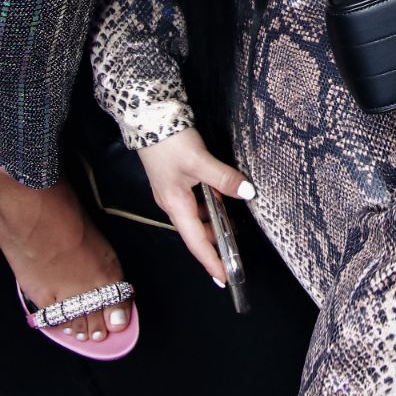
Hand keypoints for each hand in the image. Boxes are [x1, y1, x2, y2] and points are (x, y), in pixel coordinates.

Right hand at [137, 126, 255, 285]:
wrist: (148, 118)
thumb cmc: (170, 142)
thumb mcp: (200, 161)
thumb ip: (224, 178)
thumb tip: (247, 193)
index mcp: (175, 205)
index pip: (196, 242)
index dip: (211, 261)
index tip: (224, 277)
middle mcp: (172, 204)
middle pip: (196, 232)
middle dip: (215, 243)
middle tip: (235, 253)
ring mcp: (173, 193)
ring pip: (197, 216)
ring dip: (214, 222)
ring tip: (234, 225)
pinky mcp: (176, 181)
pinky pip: (195, 201)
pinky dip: (210, 204)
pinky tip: (222, 197)